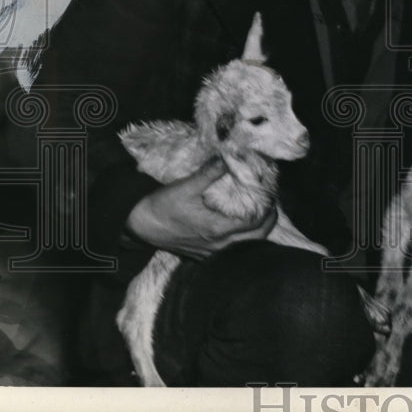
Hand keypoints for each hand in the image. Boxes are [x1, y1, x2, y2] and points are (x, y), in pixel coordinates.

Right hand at [125, 158, 275, 259]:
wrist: (139, 225)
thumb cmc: (162, 206)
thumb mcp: (186, 186)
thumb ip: (211, 172)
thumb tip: (231, 156)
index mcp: (218, 229)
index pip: (256, 221)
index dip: (268, 206)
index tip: (271, 191)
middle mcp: (219, 245)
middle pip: (258, 237)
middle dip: (269, 219)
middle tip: (271, 200)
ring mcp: (213, 253)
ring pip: (248, 245)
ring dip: (259, 229)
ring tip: (261, 210)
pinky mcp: (206, 255)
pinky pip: (235, 250)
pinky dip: (245, 238)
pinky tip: (243, 224)